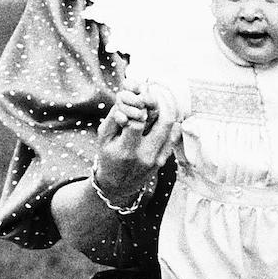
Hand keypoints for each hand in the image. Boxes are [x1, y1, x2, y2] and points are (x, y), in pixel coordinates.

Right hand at [94, 79, 181, 200]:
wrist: (118, 185)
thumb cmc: (108, 156)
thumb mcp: (103, 138)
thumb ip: (114, 117)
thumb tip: (127, 96)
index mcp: (126, 151)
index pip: (138, 122)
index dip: (138, 106)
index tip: (136, 100)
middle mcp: (145, 156)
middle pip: (163, 121)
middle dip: (158, 102)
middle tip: (152, 93)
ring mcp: (158, 159)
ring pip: (171, 126)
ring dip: (166, 109)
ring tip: (157, 100)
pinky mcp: (165, 159)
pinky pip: (173, 135)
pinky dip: (170, 121)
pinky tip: (161, 114)